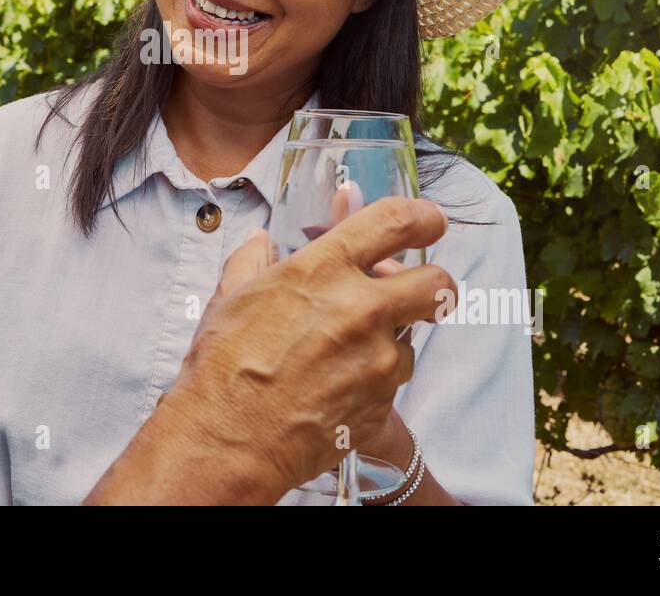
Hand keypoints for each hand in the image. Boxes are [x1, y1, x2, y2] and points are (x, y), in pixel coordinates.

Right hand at [159, 196, 453, 501]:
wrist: (228, 442)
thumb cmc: (223, 369)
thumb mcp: (231, 297)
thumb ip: (254, 259)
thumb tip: (261, 241)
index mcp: (324, 271)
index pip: (396, 223)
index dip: (422, 217)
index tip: (429, 222)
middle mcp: (361, 310)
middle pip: (436, 284)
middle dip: (432, 285)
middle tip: (414, 293)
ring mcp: (376, 361)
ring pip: (411, 341)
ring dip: (388, 343)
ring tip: (343, 355)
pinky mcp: (381, 405)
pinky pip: (391, 384)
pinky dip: (372, 382)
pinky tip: (335, 387)